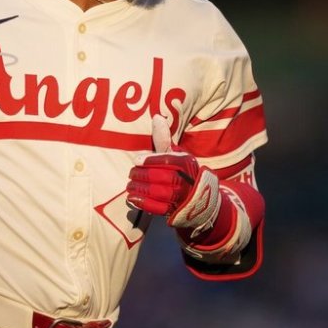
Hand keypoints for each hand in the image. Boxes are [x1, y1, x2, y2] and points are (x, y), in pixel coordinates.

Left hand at [126, 117, 220, 235]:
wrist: (197, 196)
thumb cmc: (182, 170)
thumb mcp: (176, 153)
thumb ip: (164, 138)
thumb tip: (156, 117)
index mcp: (186, 163)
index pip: (167, 161)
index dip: (150, 161)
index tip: (136, 160)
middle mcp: (186, 180)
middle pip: (161, 177)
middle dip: (143, 175)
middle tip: (131, 173)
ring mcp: (181, 197)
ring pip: (159, 193)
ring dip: (140, 189)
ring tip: (129, 185)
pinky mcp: (174, 210)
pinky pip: (158, 208)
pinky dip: (143, 203)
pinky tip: (132, 198)